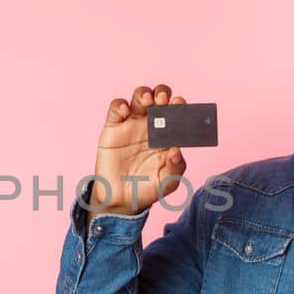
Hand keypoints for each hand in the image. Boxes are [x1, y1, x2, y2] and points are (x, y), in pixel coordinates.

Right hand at [89, 84, 187, 215]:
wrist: (121, 199)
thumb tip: (177, 151)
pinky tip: (126, 112)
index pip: (176, 112)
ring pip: (139, 97)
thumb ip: (175, 168)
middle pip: (158, 98)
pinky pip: (116, 108)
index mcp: (168, 134)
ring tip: (148, 101)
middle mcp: (151, 125)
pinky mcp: (113, 127)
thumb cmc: (147, 188)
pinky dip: (120, 105)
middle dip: (162, 93)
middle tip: (163, 100)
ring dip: (144, 93)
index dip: (179, 105)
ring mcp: (132, 124)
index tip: (180, 105)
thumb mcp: (166, 182)